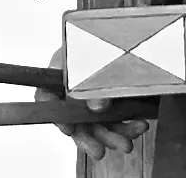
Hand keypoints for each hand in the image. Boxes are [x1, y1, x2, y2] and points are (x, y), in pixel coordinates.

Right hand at [34, 49, 149, 160]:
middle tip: (99, 151)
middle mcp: (73, 90)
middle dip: (90, 138)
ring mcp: (92, 98)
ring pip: (97, 124)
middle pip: (75, 119)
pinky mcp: (112, 101)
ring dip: (112, 136)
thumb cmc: (104, 40)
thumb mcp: (96, 56)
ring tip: (126, 144)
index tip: (69, 130)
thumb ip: (94, 82)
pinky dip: (128, 125)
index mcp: (60, 73)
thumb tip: (97, 107)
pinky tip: (139, 126)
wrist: (126, 33)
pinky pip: (117, 118)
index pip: (46, 97)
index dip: (57, 116)